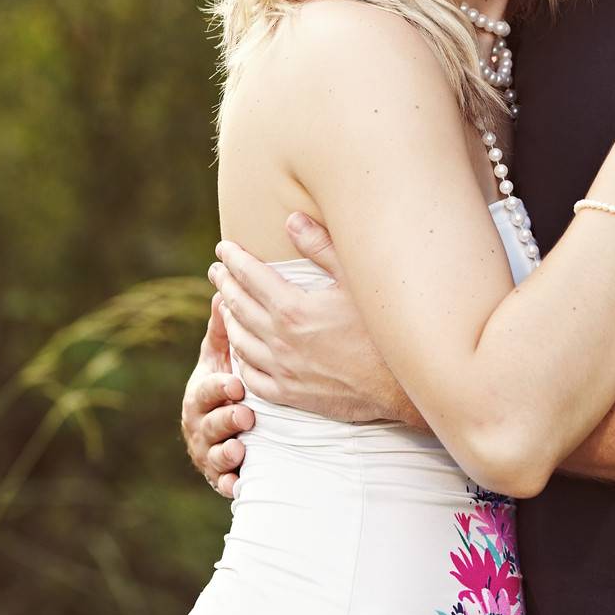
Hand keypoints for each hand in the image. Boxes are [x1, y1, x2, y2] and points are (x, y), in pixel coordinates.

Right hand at [180, 294, 253, 498]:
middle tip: (245, 415)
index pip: (205, 390)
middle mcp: (199, 424)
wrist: (227, 427)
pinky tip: (238, 484)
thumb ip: (223, 330)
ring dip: (226, 452)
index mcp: (200, 393)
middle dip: (225, 419)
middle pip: (208, 424)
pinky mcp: (221, 476)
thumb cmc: (225, 382)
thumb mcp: (221, 357)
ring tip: (240, 449)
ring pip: (213, 455)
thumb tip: (222, 290)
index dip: (218, 388)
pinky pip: (223, 483)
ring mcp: (208, 452)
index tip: (235, 384)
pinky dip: (229, 484)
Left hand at [209, 214, 424, 426]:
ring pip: (240, 341)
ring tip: (225, 303)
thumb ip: (320, 248)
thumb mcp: (355, 279)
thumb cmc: (381, 327)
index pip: (250, 276)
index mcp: (293, 308)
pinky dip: (240, 358)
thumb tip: (291, 220)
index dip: (234, 259)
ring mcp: (283, 370)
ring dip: (228, 318)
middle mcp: (280, 340)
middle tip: (216, 270)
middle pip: (238, 306)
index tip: (223, 248)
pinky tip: (240, 349)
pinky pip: (251, 376)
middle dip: (224, 284)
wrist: (399, 385)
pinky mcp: (290, 394)